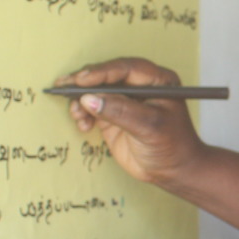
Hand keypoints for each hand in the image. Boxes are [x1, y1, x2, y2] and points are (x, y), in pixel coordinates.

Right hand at [56, 58, 206, 187]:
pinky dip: (82, 113)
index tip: (82, 80)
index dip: (102, 72)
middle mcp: (139, 85)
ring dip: (81, 99)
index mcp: (157, 80)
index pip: (126, 68)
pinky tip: (83, 124)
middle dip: (84, 83)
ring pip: (95, 90)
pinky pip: (91, 107)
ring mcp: (124, 100)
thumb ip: (120, 111)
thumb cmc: (172, 146)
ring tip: (76, 114)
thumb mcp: (149, 126)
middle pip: (106, 75)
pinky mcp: (113, 115)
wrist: (173, 171)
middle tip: (65, 87)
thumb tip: (89, 99)